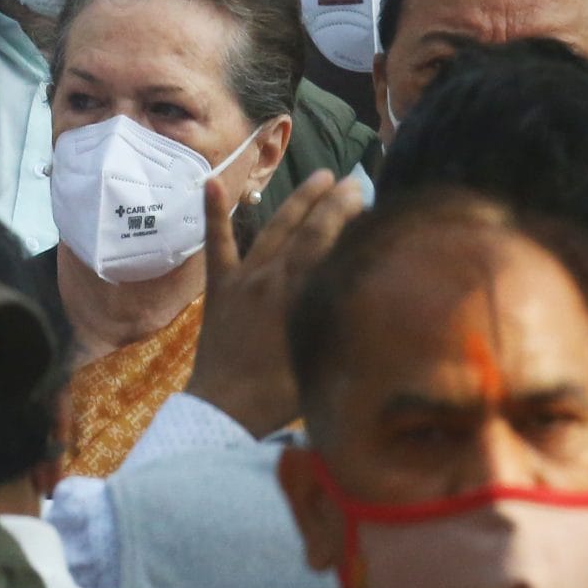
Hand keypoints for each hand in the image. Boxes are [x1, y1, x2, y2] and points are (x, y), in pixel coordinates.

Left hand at [185, 169, 365, 436]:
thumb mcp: (325, 358)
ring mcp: (242, 279)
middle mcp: (271, 276)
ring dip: (295, 201)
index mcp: (298, 292)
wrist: (225, 411)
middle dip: (328, 200)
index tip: (363, 192)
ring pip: (271, 229)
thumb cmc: (281, 394)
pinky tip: (212, 181)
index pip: (325, 237)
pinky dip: (215, 213)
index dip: (344, 210)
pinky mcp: (219, 289)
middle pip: (303, 227)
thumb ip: (345, 322)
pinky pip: (217, 245)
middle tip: (349, 179)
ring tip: (317, 177)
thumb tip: (376, 294)